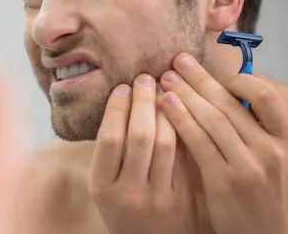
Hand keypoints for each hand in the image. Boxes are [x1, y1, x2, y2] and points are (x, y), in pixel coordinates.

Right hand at [89, 74, 196, 233]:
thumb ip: (110, 153)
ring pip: (166, 143)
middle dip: (143, 101)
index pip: (110, 137)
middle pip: (139, 136)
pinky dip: (182, 128)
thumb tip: (121, 102)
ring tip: (164, 89)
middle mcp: (129, 193)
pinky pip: (184, 156)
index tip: (123, 86)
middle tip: (145, 78)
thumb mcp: (105, 186)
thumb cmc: (122, 209)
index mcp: (103, 187)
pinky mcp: (183, 201)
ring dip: (166, 110)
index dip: (117, 107)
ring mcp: (158, 198)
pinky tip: (181, 111)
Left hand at [160, 54, 287, 233]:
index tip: (215, 74)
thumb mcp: (276, 160)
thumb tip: (221, 92)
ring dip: (185, 94)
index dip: (237, 79)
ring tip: (165, 79)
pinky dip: (180, 118)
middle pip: (231, 102)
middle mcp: (271, 150)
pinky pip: (197, 141)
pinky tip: (165, 105)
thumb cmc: (267, 196)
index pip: (266, 94)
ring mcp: (248, 166)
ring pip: (212, 118)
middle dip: (200, 78)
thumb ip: (255, 129)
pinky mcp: (223, 181)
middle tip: (178, 61)